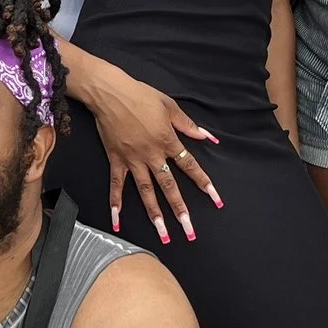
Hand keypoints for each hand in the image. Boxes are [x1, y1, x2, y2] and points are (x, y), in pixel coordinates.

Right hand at [75, 57, 221, 245]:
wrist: (110, 93)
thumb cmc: (141, 95)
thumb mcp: (169, 106)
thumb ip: (188, 125)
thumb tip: (207, 138)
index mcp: (168, 141)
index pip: (190, 166)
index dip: (204, 183)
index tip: (216, 200)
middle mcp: (152, 155)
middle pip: (169, 186)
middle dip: (180, 210)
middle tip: (189, 230)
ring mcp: (133, 160)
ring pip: (146, 191)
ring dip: (154, 214)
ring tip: (162, 234)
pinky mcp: (116, 160)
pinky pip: (116, 185)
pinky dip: (116, 202)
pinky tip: (117, 220)